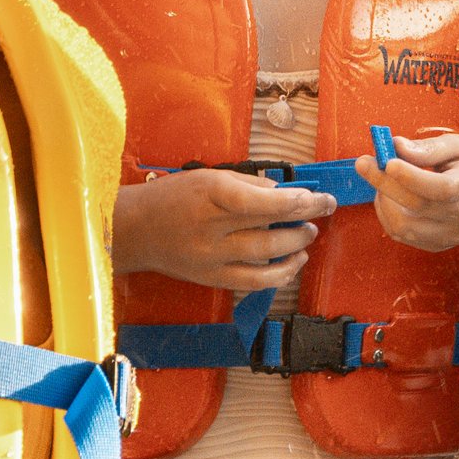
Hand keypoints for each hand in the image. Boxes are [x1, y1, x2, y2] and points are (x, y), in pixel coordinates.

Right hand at [115, 165, 327, 291]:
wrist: (135, 230)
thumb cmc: (171, 197)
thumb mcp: (208, 176)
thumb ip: (247, 183)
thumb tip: (282, 192)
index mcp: (211, 195)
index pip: (264, 201)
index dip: (297, 201)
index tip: (317, 196)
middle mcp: (212, 229)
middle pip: (270, 229)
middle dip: (305, 220)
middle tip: (324, 210)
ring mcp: (211, 258)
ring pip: (266, 257)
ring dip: (296, 246)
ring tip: (308, 235)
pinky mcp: (211, 278)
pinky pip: (254, 282)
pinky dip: (280, 275)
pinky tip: (294, 264)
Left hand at [362, 129, 458, 255]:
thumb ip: (430, 147)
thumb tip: (396, 146)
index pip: (441, 188)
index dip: (412, 177)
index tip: (387, 161)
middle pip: (416, 206)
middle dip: (383, 184)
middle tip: (365, 162)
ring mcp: (451, 235)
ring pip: (403, 226)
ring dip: (383, 201)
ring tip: (383, 180)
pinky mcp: (439, 245)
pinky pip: (402, 235)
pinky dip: (387, 215)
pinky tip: (390, 196)